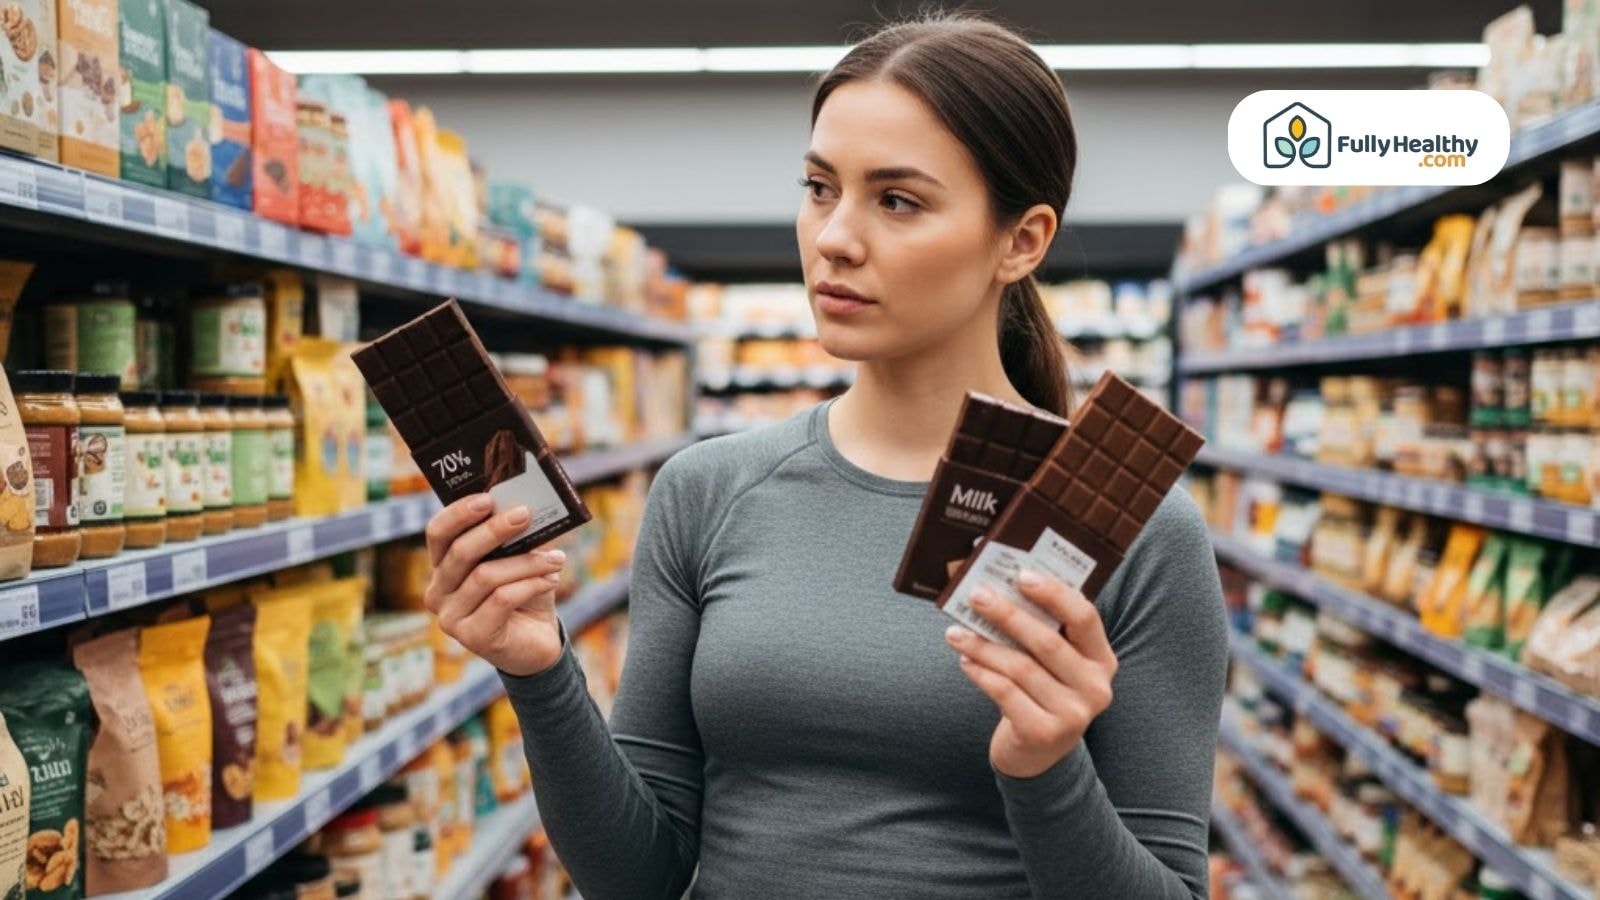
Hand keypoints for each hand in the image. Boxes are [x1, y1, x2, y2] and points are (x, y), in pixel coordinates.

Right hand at [424, 494, 566, 676]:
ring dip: (527, 562)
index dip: (459, 513)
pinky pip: (502, 599)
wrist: (537, 642)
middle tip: (525, 515)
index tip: (488, 498)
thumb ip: (514, 538)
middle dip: (495, 530)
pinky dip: (531, 584)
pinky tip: (551, 579)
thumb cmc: (524, 595)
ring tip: (556, 558)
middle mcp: (438, 592)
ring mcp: (451, 618)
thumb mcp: (517, 560)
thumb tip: (525, 507)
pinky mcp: (472, 637)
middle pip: (461, 552)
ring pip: (486, 576)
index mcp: (442, 568)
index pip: (438, 533)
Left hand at [945, 570, 1118, 778]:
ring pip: (1020, 667)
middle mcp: (1095, 688)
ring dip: (983, 646)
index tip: (1021, 575)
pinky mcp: (1044, 733)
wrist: (1039, 756)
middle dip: (1007, 614)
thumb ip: (1045, 632)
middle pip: (1047, 641)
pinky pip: (1005, 693)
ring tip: (956, 633)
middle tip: (976, 595)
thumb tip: (1000, 587)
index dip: (1054, 594)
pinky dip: (981, 674)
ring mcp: (1073, 715)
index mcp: (1102, 660)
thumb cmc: (1043, 695)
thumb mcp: (1056, 666)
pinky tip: (965, 662)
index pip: (1085, 617)